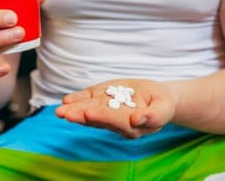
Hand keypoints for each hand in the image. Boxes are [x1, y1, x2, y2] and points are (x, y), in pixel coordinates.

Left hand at [56, 79, 175, 138]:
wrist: (155, 96)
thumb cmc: (161, 104)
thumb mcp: (163, 108)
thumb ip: (153, 116)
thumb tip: (136, 120)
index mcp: (131, 126)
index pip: (115, 121)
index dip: (102, 116)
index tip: (90, 112)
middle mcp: (116, 121)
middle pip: (97, 119)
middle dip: (81, 116)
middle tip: (66, 114)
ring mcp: (107, 110)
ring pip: (89, 109)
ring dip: (74, 109)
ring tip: (61, 110)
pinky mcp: (103, 99)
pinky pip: (89, 99)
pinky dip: (78, 99)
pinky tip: (67, 100)